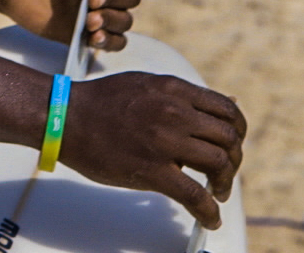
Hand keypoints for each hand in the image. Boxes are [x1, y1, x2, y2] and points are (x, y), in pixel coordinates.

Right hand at [63, 73, 246, 228]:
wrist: (65, 118)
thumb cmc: (100, 103)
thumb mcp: (147, 84)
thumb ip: (183, 95)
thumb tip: (222, 105)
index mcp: (174, 90)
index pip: (226, 109)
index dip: (237, 131)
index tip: (233, 144)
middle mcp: (175, 112)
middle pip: (228, 138)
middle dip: (234, 160)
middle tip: (224, 174)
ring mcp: (164, 141)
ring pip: (218, 164)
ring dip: (225, 184)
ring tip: (217, 194)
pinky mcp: (152, 170)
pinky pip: (194, 195)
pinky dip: (208, 211)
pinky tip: (209, 218)